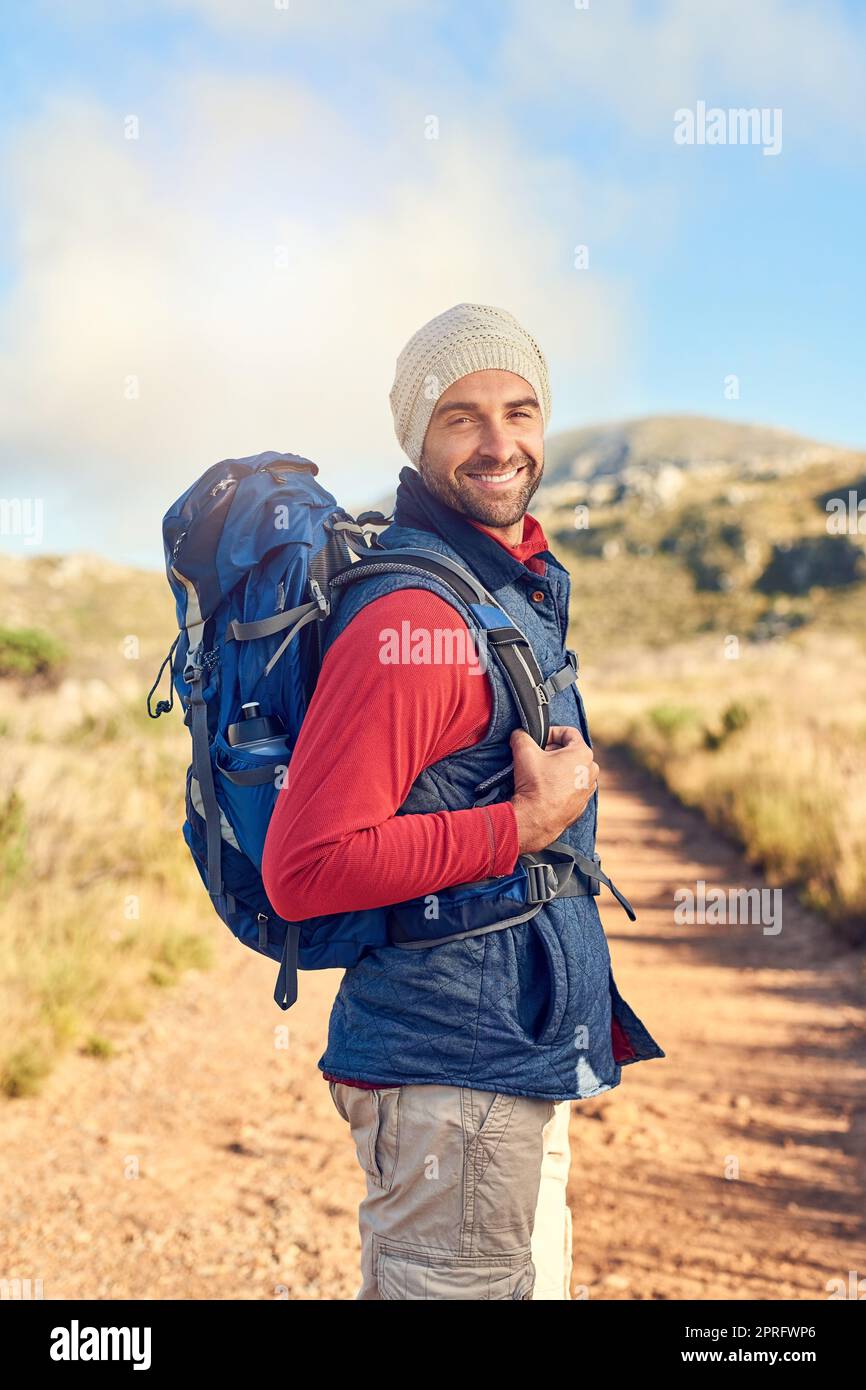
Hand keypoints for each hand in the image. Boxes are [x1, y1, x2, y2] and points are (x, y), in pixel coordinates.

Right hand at [509, 725, 597, 854]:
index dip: (550, 733)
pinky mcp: (581, 804)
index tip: (538, 740)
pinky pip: (571, 788)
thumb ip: (522, 736)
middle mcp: (591, 771)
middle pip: (571, 751)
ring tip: (539, 774)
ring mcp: (587, 789)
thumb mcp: (524, 751)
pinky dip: (559, 785)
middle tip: (536, 757)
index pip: (569, 732)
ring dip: (556, 769)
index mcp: (583, 754)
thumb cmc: (535, 784)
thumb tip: (519, 734)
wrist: (536, 819)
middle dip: (552, 752)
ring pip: (571, 770)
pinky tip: (545, 790)